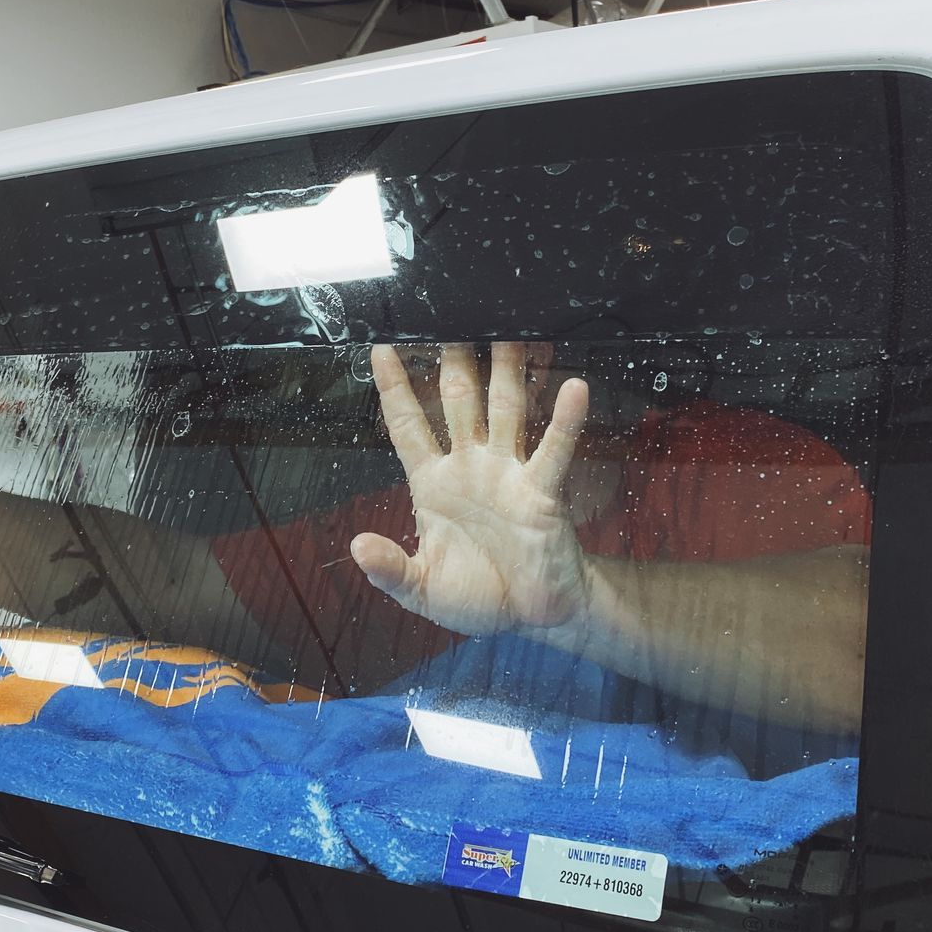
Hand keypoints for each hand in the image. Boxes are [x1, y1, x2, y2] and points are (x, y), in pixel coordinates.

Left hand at [352, 343, 592, 640]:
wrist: (533, 615)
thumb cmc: (478, 596)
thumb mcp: (422, 590)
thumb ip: (391, 569)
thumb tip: (357, 547)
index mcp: (433, 484)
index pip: (408, 426)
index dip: (394, 389)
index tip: (380, 348)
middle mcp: (470, 466)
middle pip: (457, 402)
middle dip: (452, 362)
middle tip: (448, 316)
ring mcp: (507, 473)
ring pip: (505, 410)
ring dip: (506, 371)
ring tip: (508, 331)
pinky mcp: (542, 491)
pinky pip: (552, 450)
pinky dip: (564, 420)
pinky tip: (574, 387)